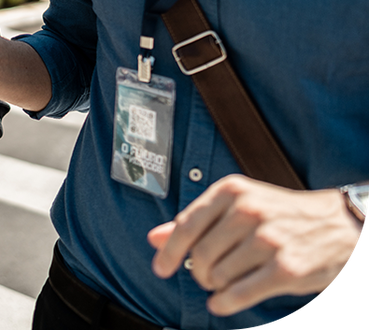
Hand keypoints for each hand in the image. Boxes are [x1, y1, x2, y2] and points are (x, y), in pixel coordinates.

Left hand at [148, 174, 363, 315]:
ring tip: (227, 282)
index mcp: (232, 192)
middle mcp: (248, 212)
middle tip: (207, 277)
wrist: (341, 224)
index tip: (161, 269)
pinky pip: (240, 293)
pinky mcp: (286, 270)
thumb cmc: (282, 215)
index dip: (168, 252)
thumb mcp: (239, 205)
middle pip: (200, 255)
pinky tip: (222, 303)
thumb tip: (154, 238)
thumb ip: (197, 221)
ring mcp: (268, 241)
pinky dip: (225, 303)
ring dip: (216, 286)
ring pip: (218, 276)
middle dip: (198, 273)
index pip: (186, 225)